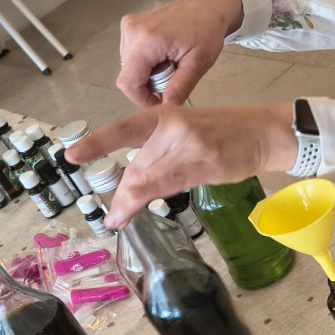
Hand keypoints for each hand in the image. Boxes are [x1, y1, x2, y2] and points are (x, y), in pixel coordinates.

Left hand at [68, 102, 296, 226]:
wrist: (263, 132)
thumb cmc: (226, 129)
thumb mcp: (188, 124)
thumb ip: (162, 144)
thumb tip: (138, 173)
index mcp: (166, 115)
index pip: (125, 130)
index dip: (97, 143)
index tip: (71, 156)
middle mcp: (173, 130)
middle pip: (136, 168)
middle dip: (120, 195)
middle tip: (111, 216)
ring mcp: (189, 149)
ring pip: (148, 181)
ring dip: (128, 205)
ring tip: (117, 219)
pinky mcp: (205, 168)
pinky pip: (168, 188)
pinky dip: (148, 203)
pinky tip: (137, 212)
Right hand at [116, 0, 244, 107]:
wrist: (207, 6)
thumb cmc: (206, 30)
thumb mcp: (197, 64)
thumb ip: (179, 88)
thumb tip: (165, 109)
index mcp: (148, 40)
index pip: (128, 83)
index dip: (142, 99)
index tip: (160, 102)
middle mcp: (132, 31)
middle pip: (128, 76)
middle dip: (149, 84)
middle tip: (173, 76)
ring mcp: (128, 26)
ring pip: (129, 67)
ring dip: (148, 73)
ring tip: (171, 62)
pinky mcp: (129, 24)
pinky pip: (131, 54)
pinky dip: (146, 61)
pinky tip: (164, 54)